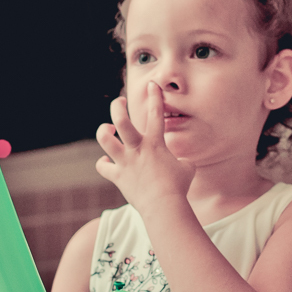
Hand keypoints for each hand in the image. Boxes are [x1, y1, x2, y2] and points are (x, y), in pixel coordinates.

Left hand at [95, 83, 194, 216]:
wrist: (164, 206)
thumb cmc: (178, 187)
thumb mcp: (187, 169)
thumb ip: (182, 161)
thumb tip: (182, 163)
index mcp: (156, 143)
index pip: (156, 114)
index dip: (155, 96)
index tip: (152, 85)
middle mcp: (138, 149)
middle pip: (121, 120)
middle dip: (118, 106)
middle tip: (120, 102)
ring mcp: (126, 162)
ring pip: (105, 139)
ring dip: (104, 131)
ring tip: (108, 129)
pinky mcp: (118, 177)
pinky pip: (103, 167)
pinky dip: (104, 163)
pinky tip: (107, 162)